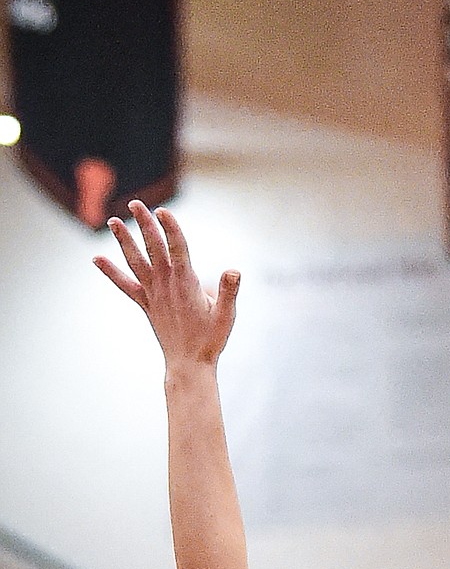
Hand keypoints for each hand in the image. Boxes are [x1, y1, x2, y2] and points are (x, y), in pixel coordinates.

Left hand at [94, 200, 238, 369]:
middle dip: (144, 224)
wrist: (188, 364)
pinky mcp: (146, 304)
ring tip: (112, 221)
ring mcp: (153, 294)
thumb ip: (229, 291)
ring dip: (123, 240)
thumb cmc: (210, 340)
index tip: (162, 212)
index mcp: (186, 283)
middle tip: (136, 204)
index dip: (170, 228)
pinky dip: (111, 271)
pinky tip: (97, 259)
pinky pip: (125, 284)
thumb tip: (233, 271)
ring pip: (136, 261)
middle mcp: (166, 284)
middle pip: (153, 248)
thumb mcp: (226, 315)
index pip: (177, 248)